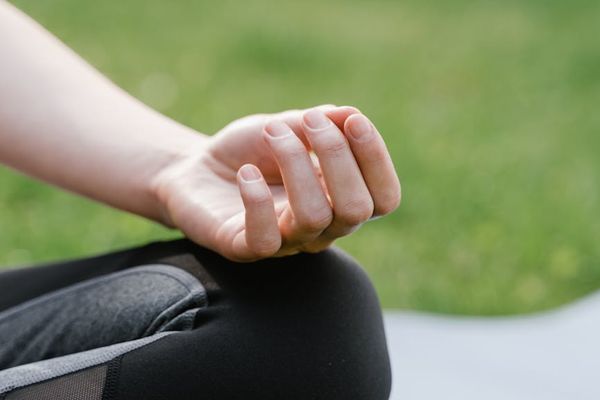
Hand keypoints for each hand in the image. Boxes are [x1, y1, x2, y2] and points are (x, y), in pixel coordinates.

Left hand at [153, 105, 400, 261]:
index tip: (352, 119)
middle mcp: (322, 227)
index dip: (377, 160)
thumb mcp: (286, 127)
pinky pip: (265, 238)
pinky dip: (257, 200)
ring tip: (273, 132)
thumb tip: (350, 115)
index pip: (385, 198)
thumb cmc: (250, 150)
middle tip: (308, 120)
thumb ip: (319, 123)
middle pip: (356, 210)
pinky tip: (245, 172)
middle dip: (337, 156)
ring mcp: (286, 242)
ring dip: (296, 164)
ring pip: (314, 217)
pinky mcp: (246, 249)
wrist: (196, 169)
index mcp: (341, 199)